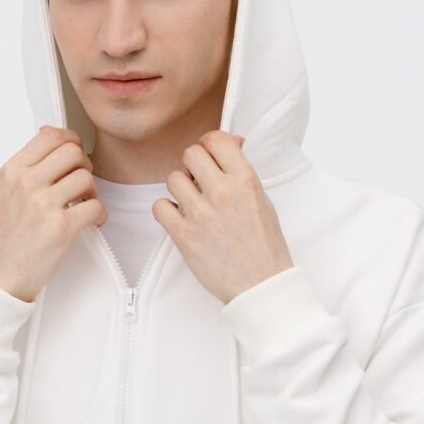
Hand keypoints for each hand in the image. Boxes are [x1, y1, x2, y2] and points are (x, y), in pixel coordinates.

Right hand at [0, 126, 106, 301]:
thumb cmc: (6, 237)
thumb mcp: (7, 191)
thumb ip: (29, 166)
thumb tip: (53, 137)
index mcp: (13, 171)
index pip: (50, 135)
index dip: (71, 140)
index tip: (75, 153)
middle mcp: (26, 183)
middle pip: (72, 151)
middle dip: (84, 165)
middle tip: (81, 182)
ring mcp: (43, 204)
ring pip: (86, 177)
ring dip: (92, 191)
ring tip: (83, 204)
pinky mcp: (61, 227)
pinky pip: (95, 207)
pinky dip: (100, 214)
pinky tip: (91, 221)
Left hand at [152, 130, 293, 304]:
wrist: (261, 284)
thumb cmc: (264, 243)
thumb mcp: (261, 198)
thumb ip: (241, 170)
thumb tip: (230, 141)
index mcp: (245, 179)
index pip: (216, 139)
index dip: (209, 145)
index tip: (210, 155)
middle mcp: (222, 192)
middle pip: (190, 154)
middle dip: (194, 165)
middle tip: (201, 181)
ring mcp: (201, 214)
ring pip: (173, 178)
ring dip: (181, 189)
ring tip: (193, 204)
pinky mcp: (183, 235)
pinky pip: (159, 206)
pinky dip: (166, 211)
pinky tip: (180, 219)